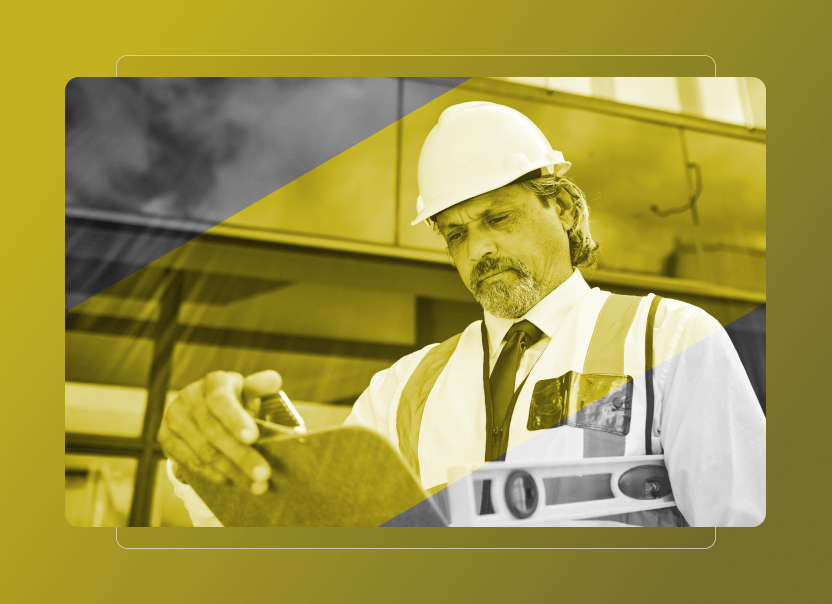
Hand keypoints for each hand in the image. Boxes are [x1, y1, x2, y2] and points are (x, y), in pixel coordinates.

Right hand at [158, 370, 282, 494]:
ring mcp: (174, 417)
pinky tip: (233, 481)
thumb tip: (274, 381)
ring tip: (255, 485)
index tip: (254, 438)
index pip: (221, 400)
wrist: (205, 408)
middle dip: (241, 456)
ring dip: (231, 471)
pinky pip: (191, 462)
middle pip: (214, 431)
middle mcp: (190, 397)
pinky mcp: (165, 437)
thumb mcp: (248, 390)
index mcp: (214, 381)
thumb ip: (261, 387)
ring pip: (203, 452)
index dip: (236, 419)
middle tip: (264, 474)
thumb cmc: (235, 399)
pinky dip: (214, 475)